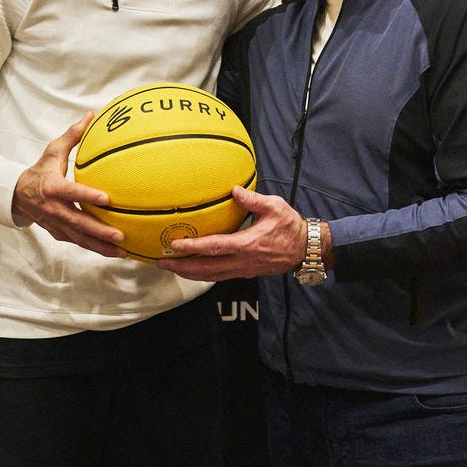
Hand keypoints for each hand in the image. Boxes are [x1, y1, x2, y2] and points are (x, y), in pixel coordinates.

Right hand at [11, 113, 125, 257]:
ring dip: (101, 247)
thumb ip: (73, 135)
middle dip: (99, 231)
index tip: (107, 199)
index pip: (72, 192)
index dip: (88, 196)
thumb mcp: (53, 151)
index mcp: (53, 187)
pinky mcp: (60, 234)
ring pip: (80, 239)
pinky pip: (79, 243)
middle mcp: (55, 209)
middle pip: (79, 223)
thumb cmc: (40, 171)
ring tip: (122, 251)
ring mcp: (57, 224)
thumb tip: (91, 116)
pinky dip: (96, 249)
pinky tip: (114, 253)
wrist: (17, 195)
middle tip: (120, 235)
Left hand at [157, 186, 305, 280]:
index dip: (193, 247)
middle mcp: (242, 261)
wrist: (305, 249)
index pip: (214, 247)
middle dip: (182, 267)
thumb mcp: (274, 207)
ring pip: (211, 276)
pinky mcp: (245, 273)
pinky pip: (219, 276)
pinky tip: (192, 270)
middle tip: (162, 262)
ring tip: (171, 268)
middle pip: (206, 268)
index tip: (175, 244)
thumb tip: (234, 190)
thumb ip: (252, 199)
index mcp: (247, 244)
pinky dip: (202, 275)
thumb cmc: (290, 226)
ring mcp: (243, 270)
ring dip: (189, 273)